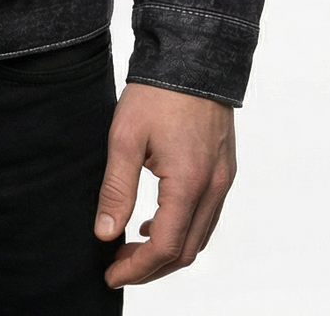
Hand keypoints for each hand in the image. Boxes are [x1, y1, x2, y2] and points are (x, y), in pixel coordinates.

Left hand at [94, 82, 236, 287]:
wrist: (192, 55)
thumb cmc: (156, 93)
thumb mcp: (125, 137)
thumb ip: (116, 189)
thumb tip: (105, 233)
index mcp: (189, 182)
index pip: (166, 247)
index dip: (137, 268)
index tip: (110, 274)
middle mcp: (214, 187)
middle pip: (187, 250)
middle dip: (151, 267)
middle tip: (117, 265)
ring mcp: (223, 179)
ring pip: (200, 236)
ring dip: (169, 251)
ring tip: (132, 248)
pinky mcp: (224, 169)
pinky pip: (207, 215)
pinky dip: (183, 229)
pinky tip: (156, 222)